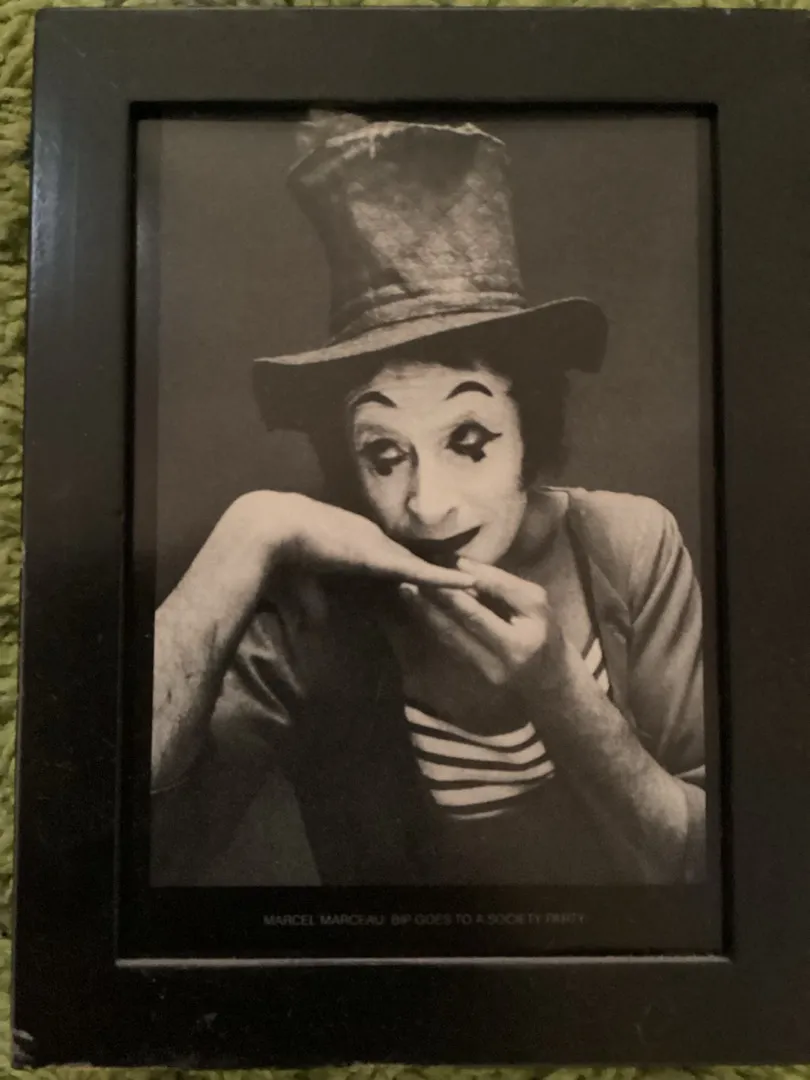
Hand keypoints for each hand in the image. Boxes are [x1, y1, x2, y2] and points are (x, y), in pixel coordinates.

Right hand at [229, 490, 473, 589]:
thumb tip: (317, 628)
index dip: (410, 575)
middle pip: (413, 561)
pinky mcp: (383, 556)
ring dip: (450, 577)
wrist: (272, 531)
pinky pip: (423, 572)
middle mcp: (374, 541)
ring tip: (479, 585)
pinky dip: (446, 579)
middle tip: (467, 584)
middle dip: (439, 573)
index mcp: (356, 546)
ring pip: (424, 566)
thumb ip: (315, 606)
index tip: (427, 586)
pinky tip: (471, 584)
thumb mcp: (302, 589)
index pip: (389, 563)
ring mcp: (381, 547)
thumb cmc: (281, 557)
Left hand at [398, 558, 568, 691]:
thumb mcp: (536, 604)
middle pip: (465, 621)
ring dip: (427, 612)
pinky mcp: (476, 674)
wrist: (549, 680)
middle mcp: (506, 656)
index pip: (493, 603)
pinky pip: (451, 644)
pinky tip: (420, 609)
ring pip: (451, 636)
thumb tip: (464, 565)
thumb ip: (503, 585)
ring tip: (407, 591)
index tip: (446, 564)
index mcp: (523, 637)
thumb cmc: (545, 633)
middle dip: (437, 597)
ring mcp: (489, 669)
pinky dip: (435, 624)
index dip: (466, 585)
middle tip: (412, 577)